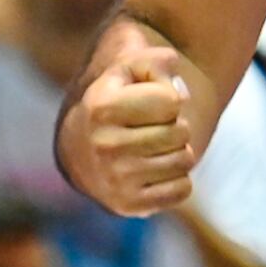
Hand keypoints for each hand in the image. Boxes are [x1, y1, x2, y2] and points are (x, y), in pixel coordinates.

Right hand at [63, 46, 198, 214]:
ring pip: (184, 161)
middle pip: (180, 132)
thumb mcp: (127, 68)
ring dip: (178, 152)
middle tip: (154, 127)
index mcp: (101, 107)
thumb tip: (177, 81)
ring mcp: (115, 179)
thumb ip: (154, 60)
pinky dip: (177, 180)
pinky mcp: (128, 206)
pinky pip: (183, 190)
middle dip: (175, 126)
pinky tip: (156, 171)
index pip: (172, 101)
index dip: (168, 98)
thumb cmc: (115, 100)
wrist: (81, 150)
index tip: (149, 101)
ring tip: (155, 148)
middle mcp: (103, 145)